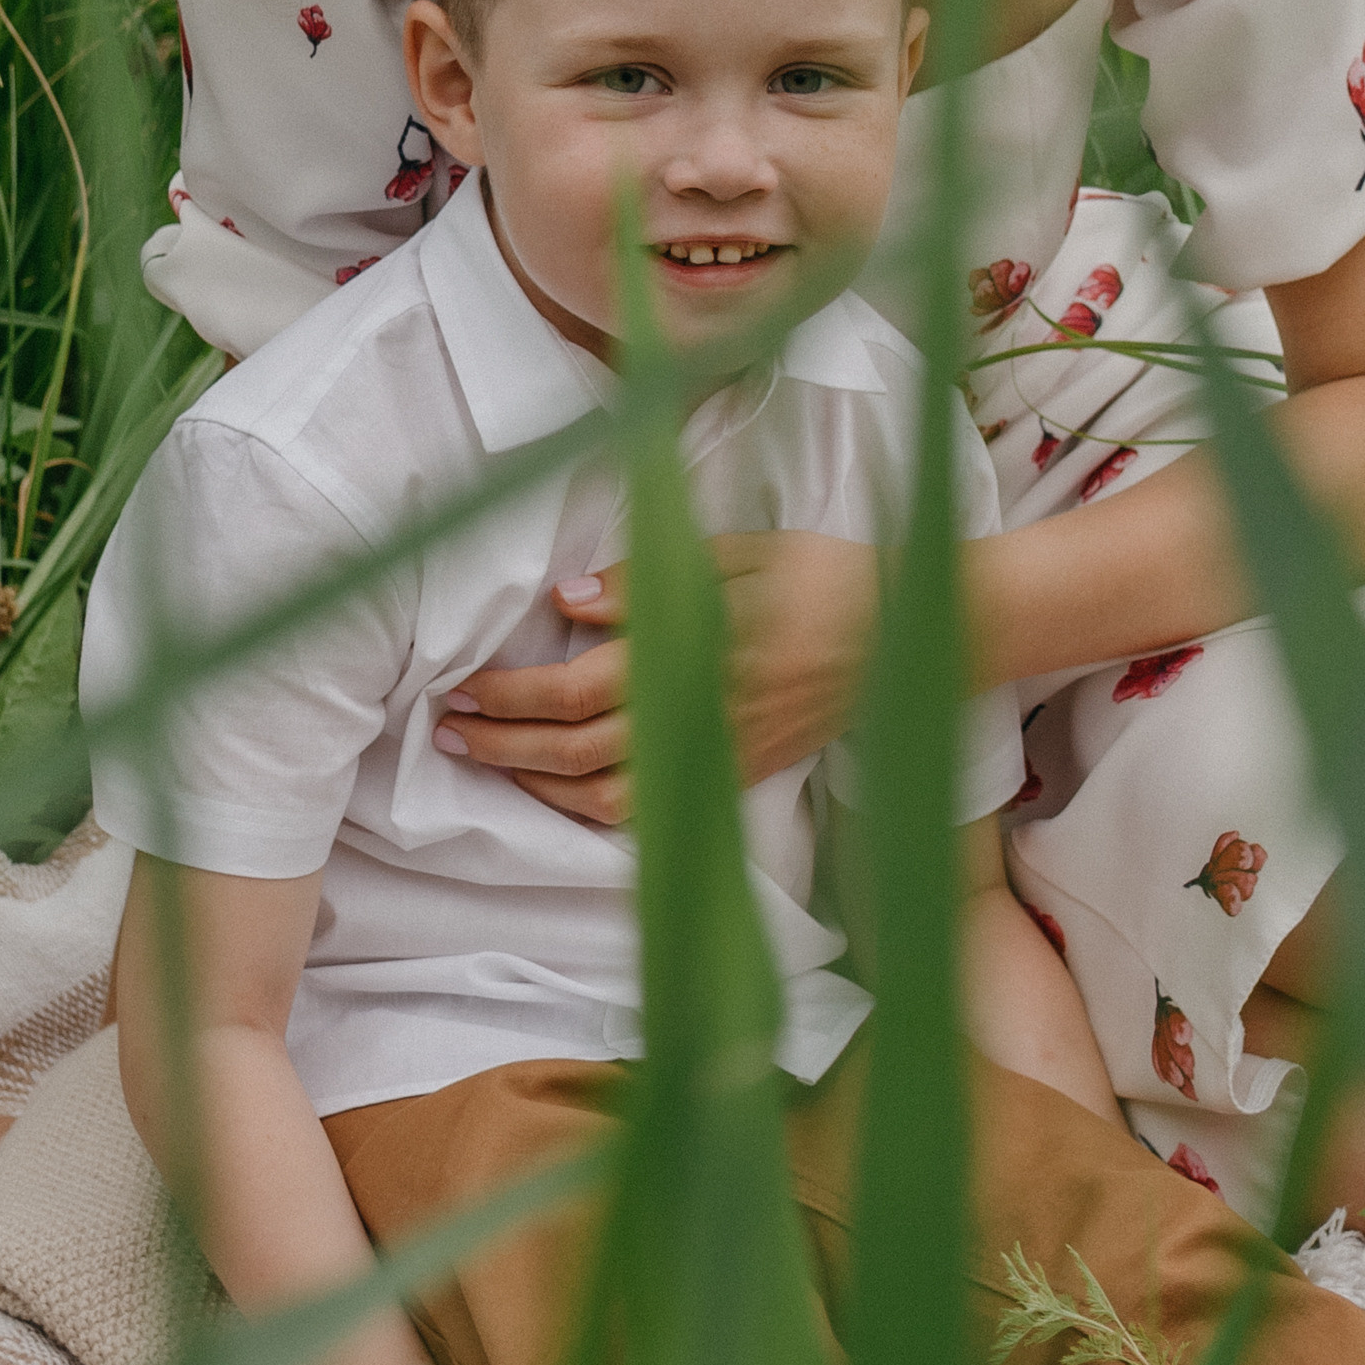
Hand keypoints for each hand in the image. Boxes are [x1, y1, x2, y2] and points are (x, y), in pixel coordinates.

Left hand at [435, 535, 878, 818]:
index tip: (463, 687)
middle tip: (451, 731)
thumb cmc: (828, 576)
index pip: (573, 691)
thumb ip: (648, 580)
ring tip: (494, 762)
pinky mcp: (740, 775)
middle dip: (503, 746)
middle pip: (573, 753)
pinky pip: (654, 812)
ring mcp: (718, 756)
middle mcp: (696, 717)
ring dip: (539, 787)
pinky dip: (599, 811)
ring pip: (606, 798)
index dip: (510, 696)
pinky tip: (568, 792)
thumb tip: (568, 600)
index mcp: (691, 654)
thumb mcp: (741, 552)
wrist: (913, 636)